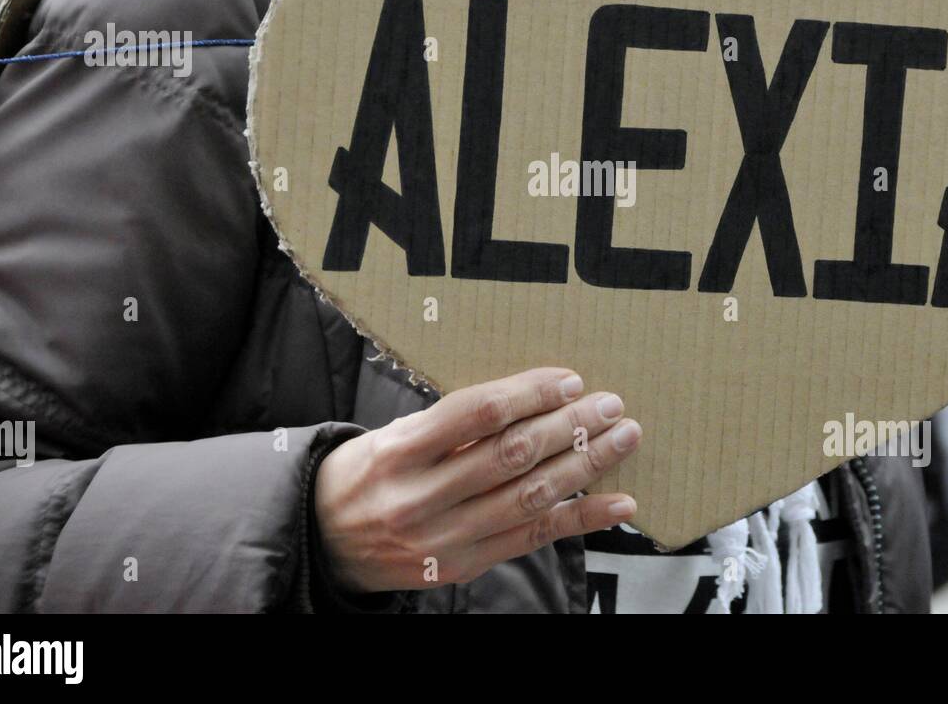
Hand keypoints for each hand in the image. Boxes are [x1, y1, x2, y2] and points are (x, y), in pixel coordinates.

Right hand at [313, 367, 640, 592]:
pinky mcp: (464, 566)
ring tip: (623, 439)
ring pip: (531, 497)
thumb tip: (532, 398)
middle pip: (512, 455)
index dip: (530, 393)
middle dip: (569, 427)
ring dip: (586, 466)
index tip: (569, 380)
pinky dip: (582, 520)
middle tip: (610, 405)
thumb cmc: (370, 473)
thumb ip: (453, 423)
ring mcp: (444, 538)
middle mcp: (421, 497)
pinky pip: (534, 539)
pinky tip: (619, 504)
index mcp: (401, 451)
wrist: (325, 540)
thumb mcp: (395, 435)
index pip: (478, 414)